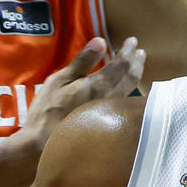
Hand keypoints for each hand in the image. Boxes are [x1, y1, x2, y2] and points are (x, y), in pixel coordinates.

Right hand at [22, 36, 145, 143]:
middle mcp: (110, 99)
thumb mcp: (60, 80)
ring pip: (129, 92)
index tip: (133, 41)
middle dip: (136, 63)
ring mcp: (110, 114)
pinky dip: (129, 91)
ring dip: (136, 76)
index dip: (127, 51)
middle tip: (141, 52)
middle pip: (131, 78)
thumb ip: (82, 61)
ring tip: (138, 68)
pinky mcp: (106, 124)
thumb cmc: (49, 111)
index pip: (121, 64)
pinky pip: (124, 103)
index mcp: (99, 85)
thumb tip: (101, 41)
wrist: (45, 146)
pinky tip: (126, 91)